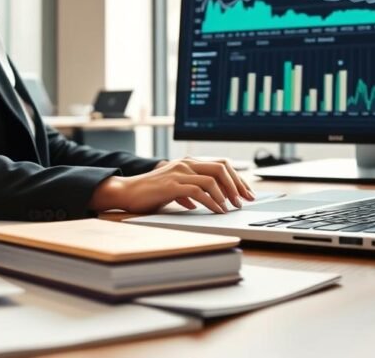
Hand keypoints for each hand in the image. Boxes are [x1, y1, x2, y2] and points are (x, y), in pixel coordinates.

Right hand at [89, 156, 255, 213]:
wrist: (128, 192)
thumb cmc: (150, 192)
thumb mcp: (173, 189)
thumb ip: (187, 192)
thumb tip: (198, 202)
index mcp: (189, 163)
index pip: (222, 164)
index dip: (237, 178)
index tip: (246, 193)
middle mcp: (186, 164)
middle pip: (222, 168)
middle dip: (237, 185)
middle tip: (244, 201)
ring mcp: (180, 173)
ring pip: (212, 179)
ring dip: (226, 195)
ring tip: (232, 208)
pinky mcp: (173, 185)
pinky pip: (199, 192)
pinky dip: (212, 202)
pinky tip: (217, 211)